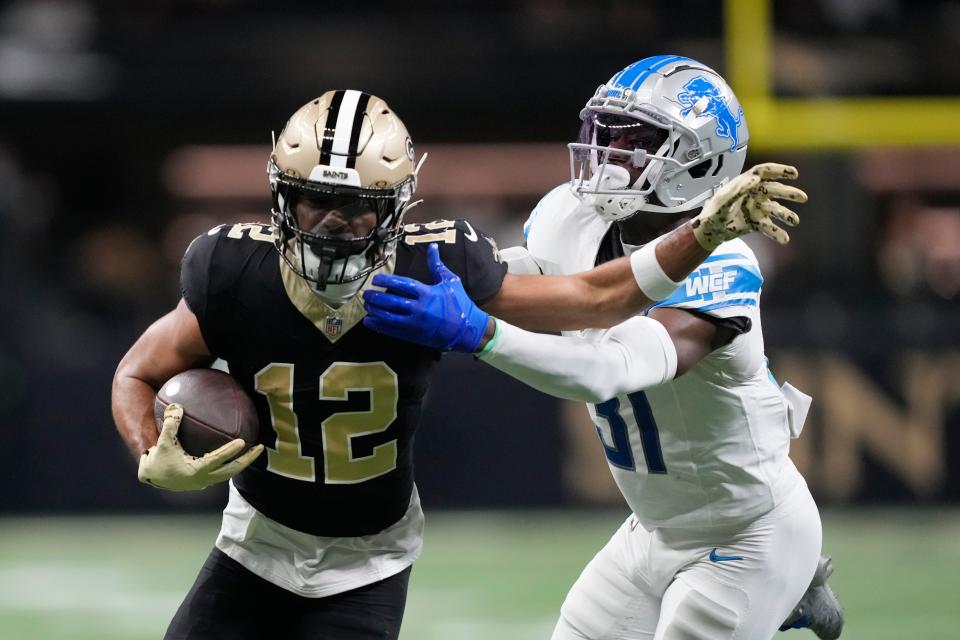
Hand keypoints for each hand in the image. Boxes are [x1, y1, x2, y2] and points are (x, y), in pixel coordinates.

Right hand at [138, 403, 263, 491]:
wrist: (153, 478)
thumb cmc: (159, 460)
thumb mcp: (163, 442)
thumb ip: (170, 424)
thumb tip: (177, 405)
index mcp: (196, 470)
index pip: (217, 460)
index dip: (230, 451)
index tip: (243, 441)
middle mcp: (204, 478)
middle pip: (232, 470)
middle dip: (248, 459)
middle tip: (261, 447)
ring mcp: (206, 481)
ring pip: (230, 473)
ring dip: (243, 462)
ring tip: (255, 450)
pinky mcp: (205, 480)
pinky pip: (224, 472)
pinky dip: (233, 463)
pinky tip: (240, 453)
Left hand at [362, 243, 489, 351]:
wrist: (467, 329)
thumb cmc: (459, 303)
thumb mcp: (450, 281)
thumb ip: (437, 265)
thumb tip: (432, 247)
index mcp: (427, 293)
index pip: (402, 284)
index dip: (387, 280)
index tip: (375, 279)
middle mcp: (419, 308)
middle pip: (392, 302)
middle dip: (377, 297)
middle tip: (366, 294)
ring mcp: (416, 324)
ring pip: (389, 317)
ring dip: (375, 311)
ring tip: (367, 305)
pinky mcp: (414, 336)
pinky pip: (392, 331)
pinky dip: (379, 327)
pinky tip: (370, 322)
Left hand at [691, 162, 806, 249]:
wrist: (708, 232)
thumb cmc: (712, 213)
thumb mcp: (722, 200)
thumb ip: (737, 189)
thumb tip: (755, 179)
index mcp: (744, 184)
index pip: (764, 172)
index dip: (779, 170)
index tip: (794, 173)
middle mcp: (753, 194)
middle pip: (775, 190)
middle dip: (789, 193)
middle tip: (802, 198)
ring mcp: (756, 209)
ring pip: (775, 209)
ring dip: (786, 214)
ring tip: (795, 221)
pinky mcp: (756, 223)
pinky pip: (769, 227)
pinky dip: (777, 233)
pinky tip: (784, 239)